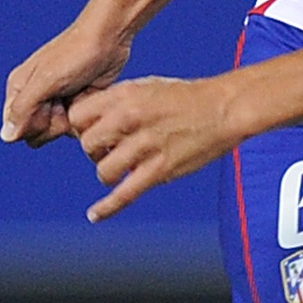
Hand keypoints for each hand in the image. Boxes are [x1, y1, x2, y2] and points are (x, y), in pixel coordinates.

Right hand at [2, 20, 131, 146]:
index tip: (49, 105)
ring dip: (72, 120)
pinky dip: (85, 116)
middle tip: (66, 99)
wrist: (109, 38)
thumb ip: (24, 109)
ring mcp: (56, 102)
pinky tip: (89, 96)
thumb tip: (6, 137)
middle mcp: (34, 97)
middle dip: (54, 123)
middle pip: (37, 135)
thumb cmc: (76, 54)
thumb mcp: (47, 80)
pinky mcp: (76, 104)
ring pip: (58, 132)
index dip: (34, 125)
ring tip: (79, 94)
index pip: (17, 129)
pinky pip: (76, 126)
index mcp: (19, 89)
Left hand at [69, 75, 243, 222]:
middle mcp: (130, 119)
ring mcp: (145, 145)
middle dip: (94, 151)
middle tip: (110, 150)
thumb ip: (117, 102)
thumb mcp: (145, 86)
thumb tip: (93, 120)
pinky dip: (107, 208)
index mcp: (124, 95)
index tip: (93, 132)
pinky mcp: (160, 169)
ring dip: (108, 172)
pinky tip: (95, 215)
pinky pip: (124, 194)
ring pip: (103, 171)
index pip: (78, 117)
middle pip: (87, 145)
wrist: (224, 109)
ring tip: (122, 168)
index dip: (82, 126)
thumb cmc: (186, 97)